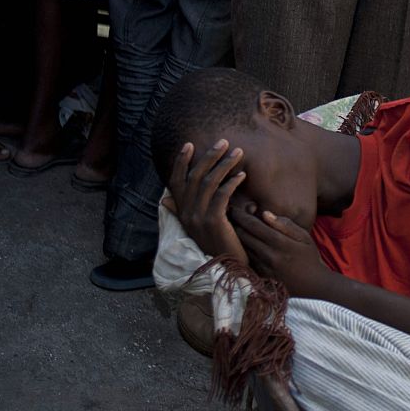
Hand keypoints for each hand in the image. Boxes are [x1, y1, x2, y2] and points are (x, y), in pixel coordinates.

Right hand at [166, 140, 248, 265]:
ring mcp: (198, 217)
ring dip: (224, 164)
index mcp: (182, 211)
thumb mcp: (199, 225)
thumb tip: (167, 197)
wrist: (227, 269)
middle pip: (194, 176)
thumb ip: (188, 209)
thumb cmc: (218, 243)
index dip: (180, 162)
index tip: (189, 144)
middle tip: (224, 141)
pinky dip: (232, 182)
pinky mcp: (213, 222)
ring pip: (208, 183)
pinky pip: (221, 196)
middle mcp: (187, 213)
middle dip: (209, 156)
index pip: (175, 181)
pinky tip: (242, 175)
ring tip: (238, 153)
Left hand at [231, 208, 335, 299]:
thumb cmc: (309, 257)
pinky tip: (239, 244)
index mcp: (280, 243)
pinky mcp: (261, 277)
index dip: (242, 216)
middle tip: (229, 216)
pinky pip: (246, 260)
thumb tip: (264, 213)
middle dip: (235, 224)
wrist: (313, 285)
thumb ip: (285, 224)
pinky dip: (241, 251)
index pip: (255, 226)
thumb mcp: (304, 237)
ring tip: (231, 227)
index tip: (235, 208)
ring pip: (243, 248)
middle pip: (245, 237)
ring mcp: (264, 268)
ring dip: (236, 237)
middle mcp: (270, 255)